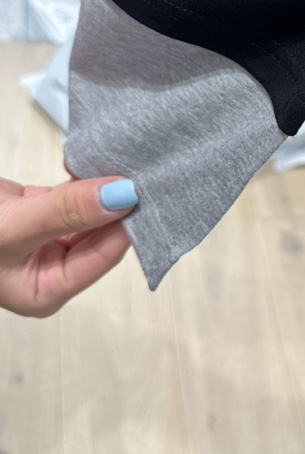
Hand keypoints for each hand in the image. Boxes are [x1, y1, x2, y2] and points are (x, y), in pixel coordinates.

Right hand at [0, 176, 137, 317]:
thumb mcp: (12, 228)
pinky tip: (96, 161)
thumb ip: (65, 212)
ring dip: (104, 189)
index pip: (103, 257)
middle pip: (102, 235)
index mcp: (47, 291)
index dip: (125, 224)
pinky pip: (75, 195)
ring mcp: (49, 239)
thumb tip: (121, 196)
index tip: (143, 193)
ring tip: (125, 165)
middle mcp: (53, 269)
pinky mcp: (42, 211)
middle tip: (141, 175)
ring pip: (92, 212)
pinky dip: (85, 178)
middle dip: (119, 205)